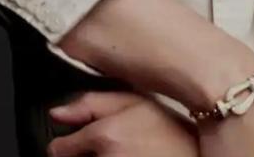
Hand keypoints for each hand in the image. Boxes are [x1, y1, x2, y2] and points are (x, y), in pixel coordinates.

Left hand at [47, 90, 198, 156]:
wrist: (196, 156)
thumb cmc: (170, 131)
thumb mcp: (135, 101)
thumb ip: (91, 103)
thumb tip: (57, 112)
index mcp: (105, 135)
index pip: (60, 149)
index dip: (68, 143)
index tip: (76, 142)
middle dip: (84, 154)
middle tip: (112, 146)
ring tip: (124, 153)